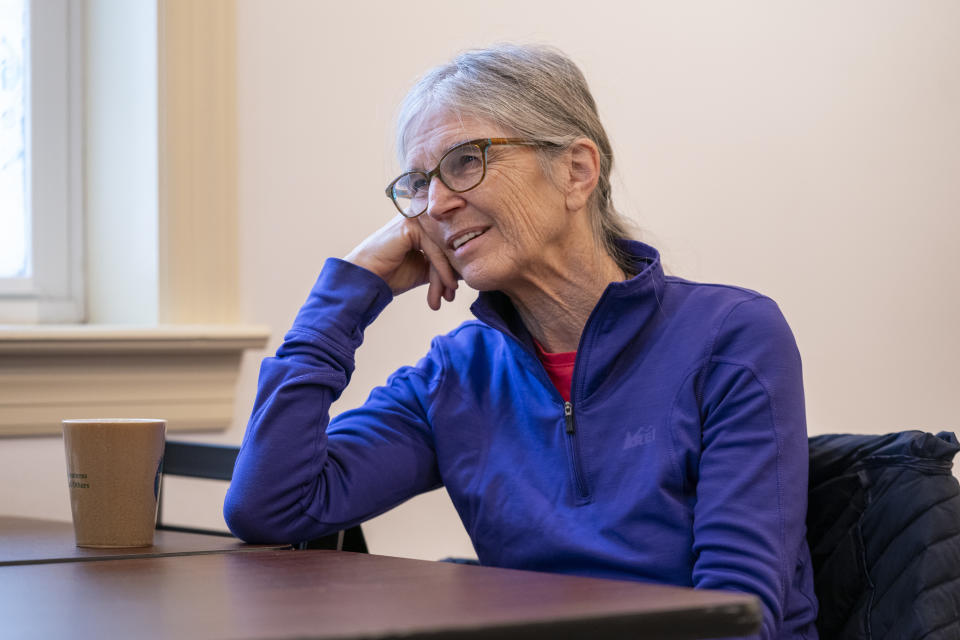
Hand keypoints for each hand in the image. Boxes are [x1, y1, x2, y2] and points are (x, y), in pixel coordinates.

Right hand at [344, 216, 458, 310]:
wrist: (365, 280)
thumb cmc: (391, 275)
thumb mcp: (424, 270)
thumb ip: (443, 265)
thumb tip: (467, 269)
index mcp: (423, 224)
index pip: (446, 244)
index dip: (451, 269)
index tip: (451, 293)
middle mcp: (420, 217)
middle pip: (446, 246)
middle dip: (448, 275)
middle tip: (449, 297)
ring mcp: (415, 218)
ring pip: (442, 249)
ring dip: (444, 277)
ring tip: (444, 297)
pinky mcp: (411, 225)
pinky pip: (434, 250)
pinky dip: (441, 270)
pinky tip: (444, 287)